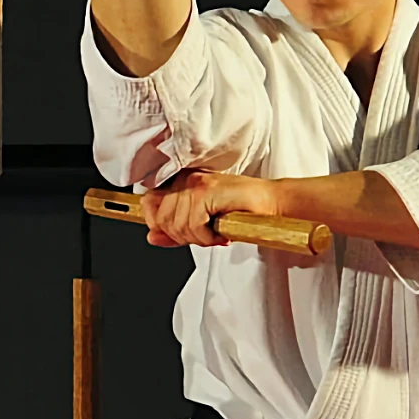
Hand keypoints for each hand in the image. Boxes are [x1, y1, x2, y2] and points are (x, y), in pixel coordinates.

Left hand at [140, 170, 279, 247]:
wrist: (270, 201)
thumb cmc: (239, 210)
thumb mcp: (201, 223)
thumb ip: (176, 230)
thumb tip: (152, 238)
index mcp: (179, 182)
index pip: (148, 204)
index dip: (158, 224)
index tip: (176, 236)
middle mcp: (184, 179)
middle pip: (161, 219)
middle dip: (182, 237)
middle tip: (204, 237)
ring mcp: (194, 184)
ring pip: (177, 224)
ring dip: (198, 239)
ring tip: (216, 236)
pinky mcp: (207, 191)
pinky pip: (194, 224)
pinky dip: (208, 237)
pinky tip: (221, 234)